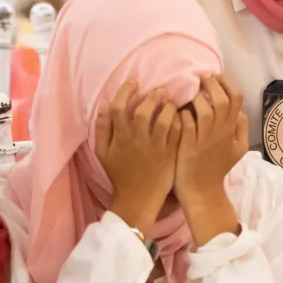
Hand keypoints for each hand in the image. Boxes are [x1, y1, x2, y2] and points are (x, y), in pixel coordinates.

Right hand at [95, 81, 179, 233]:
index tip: (133, 83)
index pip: (118, 108)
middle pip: (143, 111)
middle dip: (151, 96)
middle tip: (158, 90)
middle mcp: (137, 141)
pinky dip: (179, 121)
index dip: (125, 92)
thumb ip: (102, 128)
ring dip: (167, 107)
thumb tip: (104, 105)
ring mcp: (155, 148)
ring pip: (164, 120)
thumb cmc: (120, 174)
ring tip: (170, 102)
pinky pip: (177, 132)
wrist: (138, 199)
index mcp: (119, 138)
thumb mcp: (103, 153)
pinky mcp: (170, 155)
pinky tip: (180, 115)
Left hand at [174, 75, 247, 204]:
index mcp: (232, 129)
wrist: (202, 191)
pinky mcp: (188, 147)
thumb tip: (239, 109)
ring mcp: (205, 139)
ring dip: (196, 99)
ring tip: (190, 96)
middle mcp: (221, 132)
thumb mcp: (238, 149)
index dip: (226, 82)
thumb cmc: (217, 167)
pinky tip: (179, 113)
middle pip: (221, 99)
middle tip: (200, 81)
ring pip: (204, 109)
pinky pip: (186, 123)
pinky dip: (182, 114)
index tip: (215, 77)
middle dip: (210, 84)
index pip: (237, 97)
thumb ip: (241, 127)